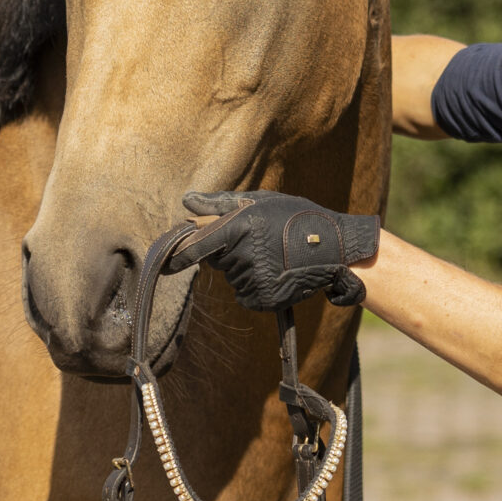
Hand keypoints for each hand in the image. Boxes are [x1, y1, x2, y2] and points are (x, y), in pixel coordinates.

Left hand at [174, 191, 380, 312]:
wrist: (336, 249)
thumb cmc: (297, 218)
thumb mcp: (261, 202)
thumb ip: (221, 204)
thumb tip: (187, 202)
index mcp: (239, 227)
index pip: (198, 246)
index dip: (180, 256)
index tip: (165, 264)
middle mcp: (243, 255)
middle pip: (217, 260)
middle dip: (229, 252)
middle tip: (258, 241)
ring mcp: (253, 279)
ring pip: (233, 278)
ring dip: (245, 269)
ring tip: (274, 256)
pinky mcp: (263, 298)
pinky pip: (245, 295)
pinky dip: (255, 288)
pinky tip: (276, 273)